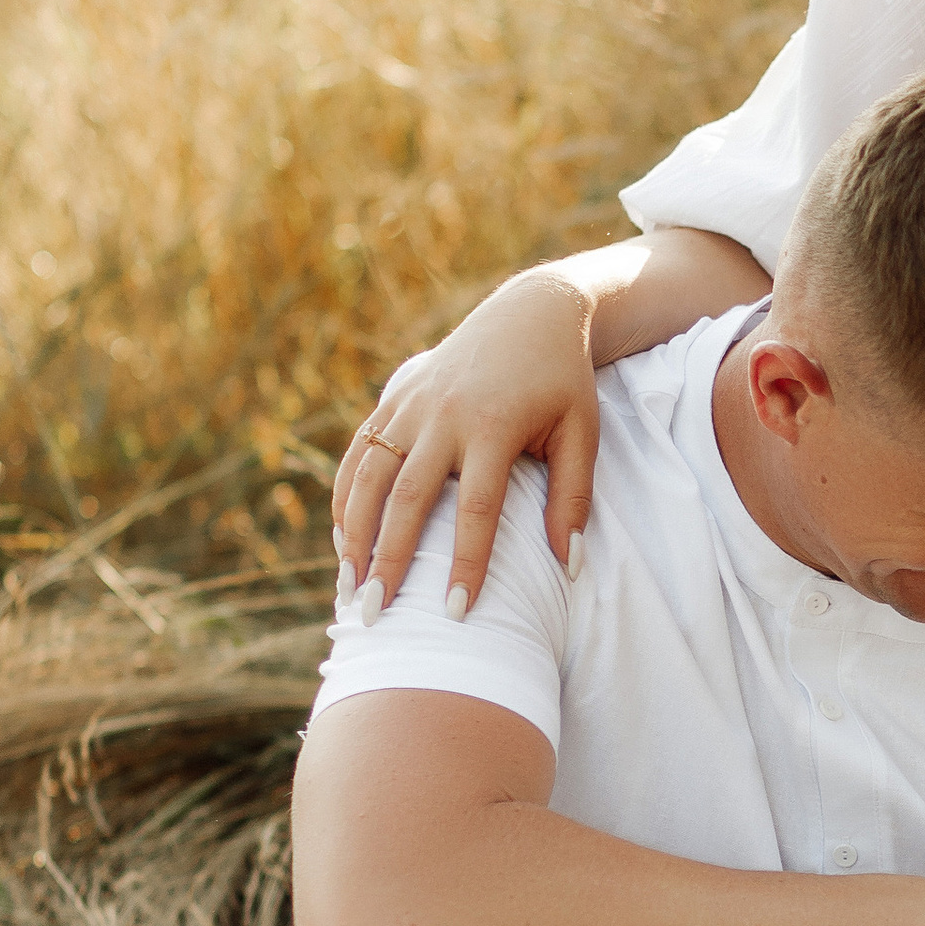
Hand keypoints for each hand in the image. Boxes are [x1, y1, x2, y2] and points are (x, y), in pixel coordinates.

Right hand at [332, 269, 600, 612]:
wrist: (531, 312)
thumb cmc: (562, 382)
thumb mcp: (582, 434)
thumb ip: (573, 498)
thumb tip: (567, 564)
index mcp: (494, 425)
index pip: (477, 510)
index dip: (465, 564)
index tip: (456, 613)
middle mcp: (444, 415)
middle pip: (409, 498)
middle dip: (389, 559)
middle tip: (374, 613)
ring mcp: (412, 404)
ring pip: (370, 475)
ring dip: (353, 532)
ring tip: (348, 584)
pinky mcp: (394, 398)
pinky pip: (359, 453)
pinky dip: (345, 496)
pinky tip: (342, 538)